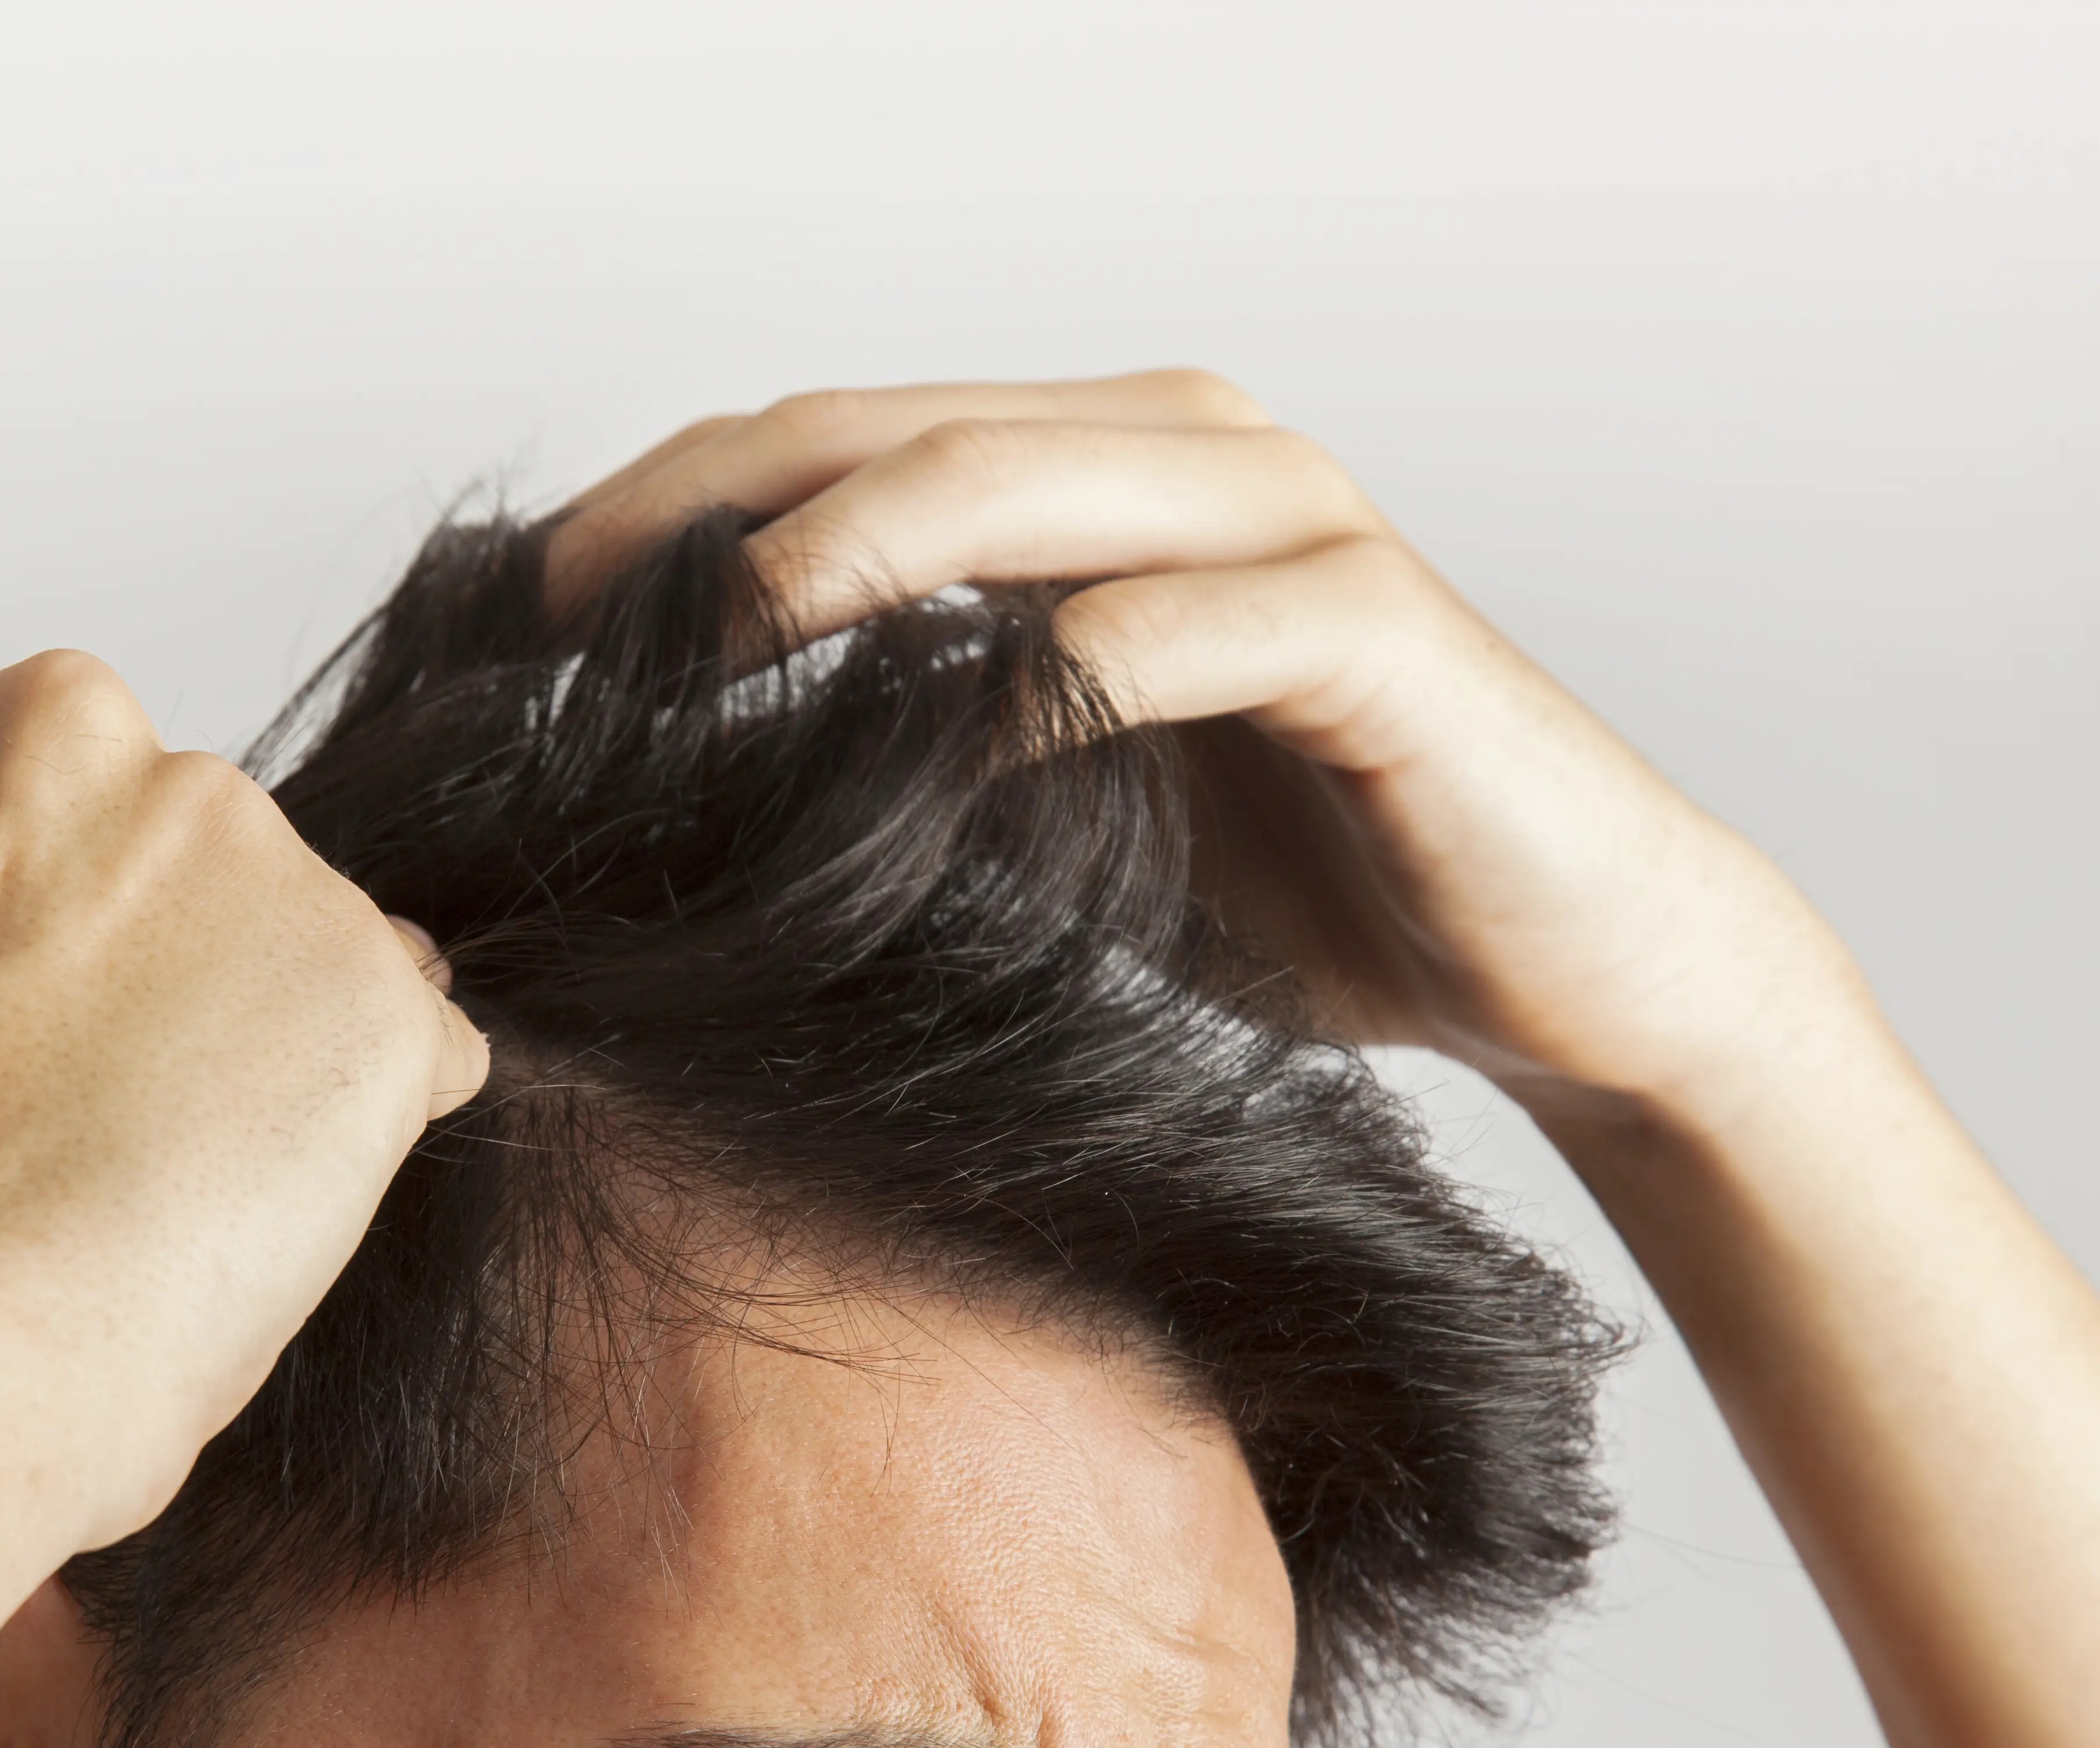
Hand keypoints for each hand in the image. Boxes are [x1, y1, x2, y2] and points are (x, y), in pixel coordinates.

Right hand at [0, 650, 487, 1521]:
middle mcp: (52, 739)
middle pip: (125, 857)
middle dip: (109, 982)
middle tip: (49, 1148)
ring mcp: (228, 850)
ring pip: (266, 946)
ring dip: (234, 1057)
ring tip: (150, 1216)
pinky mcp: (363, 979)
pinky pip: (401, 1048)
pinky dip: (358, 1130)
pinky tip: (265, 1230)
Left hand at [551, 372, 1863, 1117]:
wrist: (1571, 964)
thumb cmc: (1313, 889)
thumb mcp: (1069, 815)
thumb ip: (928, 752)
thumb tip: (711, 779)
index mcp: (1106, 476)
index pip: (844, 442)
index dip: (676, 504)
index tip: (529, 606)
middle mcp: (1192, 455)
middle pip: (900, 431)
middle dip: (715, 506)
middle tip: (567, 609)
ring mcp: (1294, 526)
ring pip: (1030, 484)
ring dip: (856, 550)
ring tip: (712, 637)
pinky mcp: (1380, 634)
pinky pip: (1190, 629)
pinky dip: (1062, 676)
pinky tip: (948, 745)